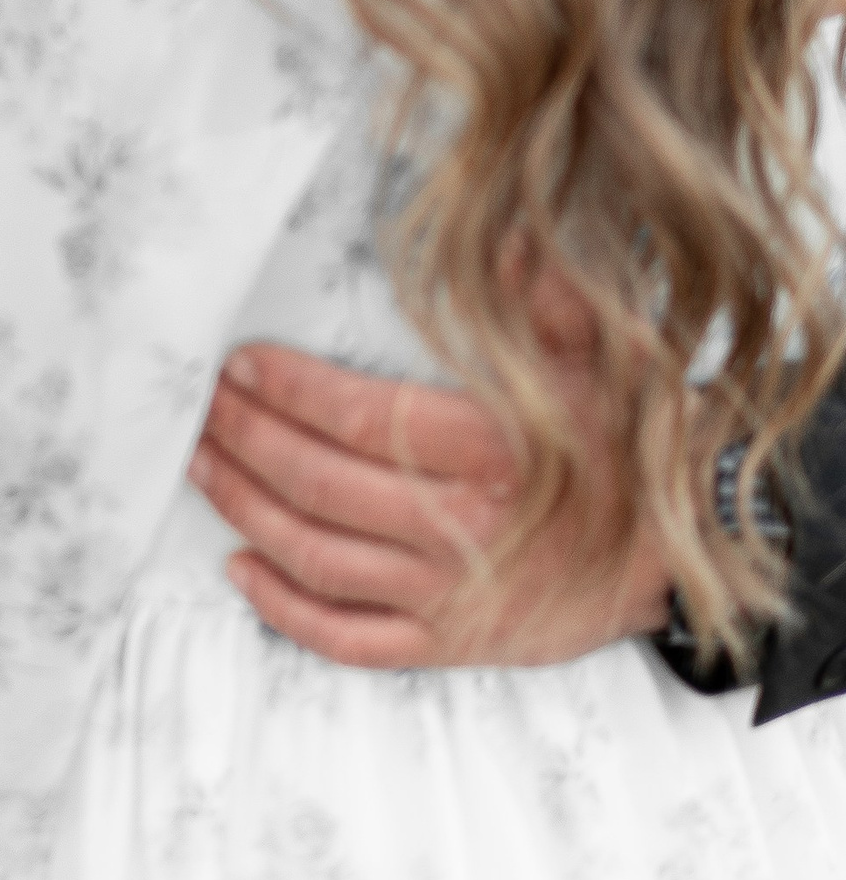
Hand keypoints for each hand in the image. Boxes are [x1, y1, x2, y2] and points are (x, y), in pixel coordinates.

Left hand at [189, 297, 672, 670]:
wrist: (680, 562)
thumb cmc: (629, 451)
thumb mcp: (605, 358)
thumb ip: (546, 294)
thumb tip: (502, 234)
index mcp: (491, 454)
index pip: (359, 419)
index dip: (288, 391)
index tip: (240, 364)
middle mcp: (461, 531)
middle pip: (320, 485)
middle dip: (247, 441)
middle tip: (200, 408)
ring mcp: (450, 598)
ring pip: (319, 558)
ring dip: (246, 509)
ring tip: (202, 465)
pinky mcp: (449, 645)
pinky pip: (348, 640)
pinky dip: (284, 609)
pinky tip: (240, 568)